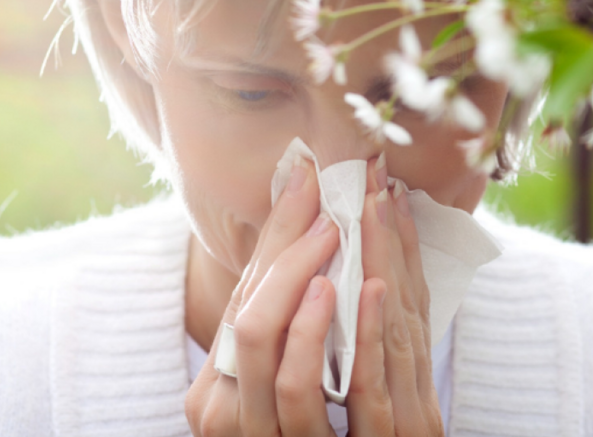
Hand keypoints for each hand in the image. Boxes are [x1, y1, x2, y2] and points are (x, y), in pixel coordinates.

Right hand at [185, 155, 339, 436]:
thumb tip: (297, 196)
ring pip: (287, 371)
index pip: (240, 304)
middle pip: (250, 331)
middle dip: (288, 263)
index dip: (274, 241)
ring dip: (316, 299)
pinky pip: (344, 400)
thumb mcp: (280, 362)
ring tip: (338, 243)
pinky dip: (357, 338)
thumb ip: (279, 299)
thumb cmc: (302, 422)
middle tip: (328, 210)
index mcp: (216, 391)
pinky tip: (375, 289)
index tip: (308, 180)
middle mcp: (234, 421)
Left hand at [346, 156, 443, 435]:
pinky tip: (372, 287)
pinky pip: (377, 384)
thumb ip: (366, 366)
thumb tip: (354, 294)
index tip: (389, 192)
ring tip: (375, 208)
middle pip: (406, 305)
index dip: (401, 246)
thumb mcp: (374, 412)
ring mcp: (408, 422)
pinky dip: (375, 333)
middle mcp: (417, 398)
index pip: (410, 304)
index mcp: (411, 388)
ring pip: (397, 331)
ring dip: (385, 265)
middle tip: (378, 178)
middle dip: (390, 238)